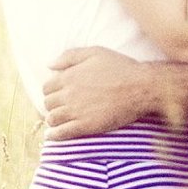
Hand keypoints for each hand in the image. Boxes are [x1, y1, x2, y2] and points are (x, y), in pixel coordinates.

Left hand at [42, 46, 157, 137]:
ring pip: (52, 119)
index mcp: (69, 76)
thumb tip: (49, 65)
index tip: (59, 94)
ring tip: (59, 121)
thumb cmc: (121, 68)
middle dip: (53, 105)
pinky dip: (54, 135)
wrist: (140, 88)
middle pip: (48, 103)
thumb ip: (69, 56)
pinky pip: (62, 133)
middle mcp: (69, 94)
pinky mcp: (86, 126)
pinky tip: (52, 136)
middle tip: (61, 107)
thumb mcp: (95, 52)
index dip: (52, 91)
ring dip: (54, 120)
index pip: (47, 87)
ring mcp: (76, 111)